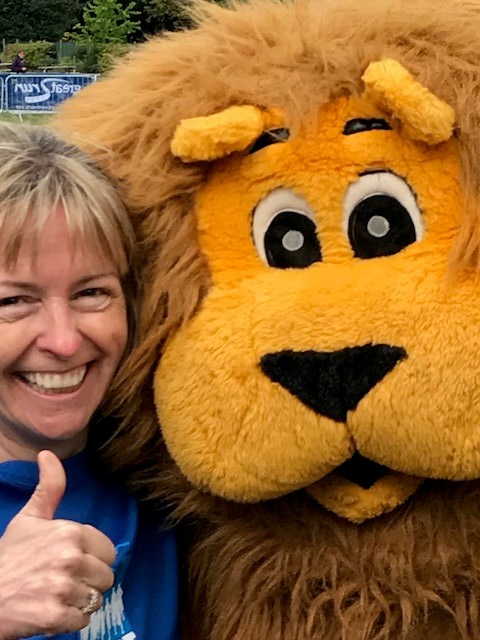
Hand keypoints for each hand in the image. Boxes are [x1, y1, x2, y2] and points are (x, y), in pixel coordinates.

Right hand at [0, 450, 114, 639]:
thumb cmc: (8, 556)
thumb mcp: (29, 517)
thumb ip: (50, 487)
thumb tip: (48, 454)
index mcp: (70, 532)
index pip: (108, 551)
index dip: (93, 558)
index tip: (73, 561)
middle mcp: (70, 558)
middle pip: (106, 576)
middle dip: (88, 580)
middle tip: (64, 580)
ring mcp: (63, 588)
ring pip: (95, 598)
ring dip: (79, 601)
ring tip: (57, 595)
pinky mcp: (56, 616)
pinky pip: (83, 619)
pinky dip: (70, 620)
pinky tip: (53, 611)